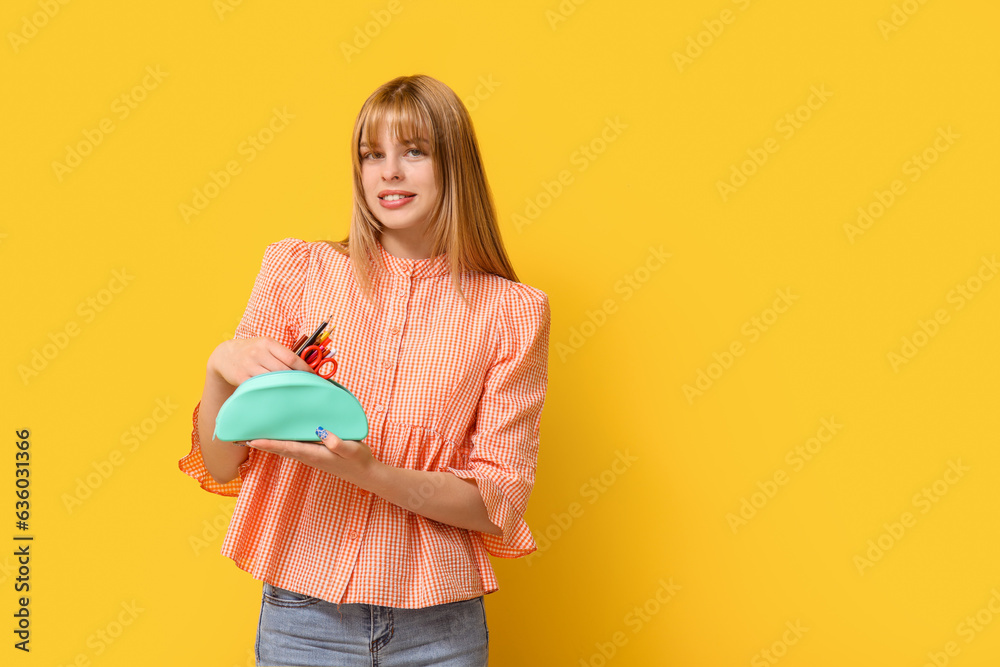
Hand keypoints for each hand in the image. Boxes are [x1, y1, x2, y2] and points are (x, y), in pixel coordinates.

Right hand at [208, 336, 313, 386]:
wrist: (226, 355)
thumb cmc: (253, 352)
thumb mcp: (266, 347)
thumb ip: (282, 355)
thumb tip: (307, 368)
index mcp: (268, 343)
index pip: (291, 358)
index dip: (305, 369)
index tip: (314, 377)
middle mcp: (258, 352)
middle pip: (283, 370)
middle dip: (297, 380)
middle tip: (307, 388)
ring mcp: (249, 365)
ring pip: (273, 379)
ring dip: (285, 387)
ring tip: (295, 393)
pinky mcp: (241, 377)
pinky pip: (260, 386)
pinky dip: (270, 391)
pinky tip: (278, 395)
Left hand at [248, 427, 381, 487]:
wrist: (366, 474)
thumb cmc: (359, 461)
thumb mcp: (354, 450)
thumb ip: (340, 444)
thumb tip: (325, 436)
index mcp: (315, 454)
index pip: (287, 448)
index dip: (269, 444)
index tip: (251, 440)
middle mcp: (309, 455)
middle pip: (280, 448)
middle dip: (262, 443)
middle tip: (241, 436)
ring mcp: (311, 455)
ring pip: (285, 448)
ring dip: (269, 442)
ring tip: (252, 435)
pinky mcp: (315, 453)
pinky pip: (293, 446)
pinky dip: (281, 441)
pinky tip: (278, 435)